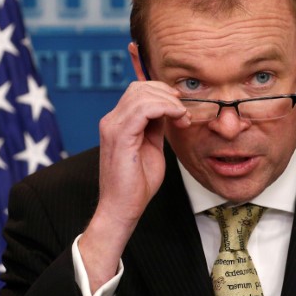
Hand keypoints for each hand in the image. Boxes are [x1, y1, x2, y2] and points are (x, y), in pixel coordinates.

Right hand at [79, 81, 190, 290]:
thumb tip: (168, 110)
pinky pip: (144, 108)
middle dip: (167, 95)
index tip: (181, 107)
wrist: (123, 207)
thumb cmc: (137, 183)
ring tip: (183, 118)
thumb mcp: (151, 146)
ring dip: (170, 102)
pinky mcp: (120, 135)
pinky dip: (166, 108)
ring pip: (142, 94)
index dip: (162, 92)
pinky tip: (177, 119)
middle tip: (184, 113)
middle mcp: (112, 120)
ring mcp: (113, 126)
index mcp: (118, 122)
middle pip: (139, 88)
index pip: (138, 91)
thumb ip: (155, 127)